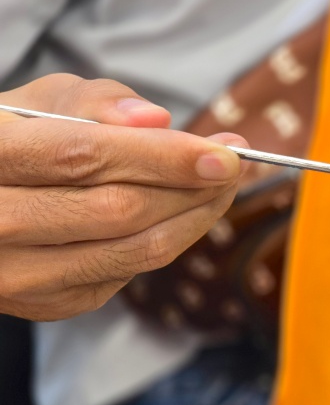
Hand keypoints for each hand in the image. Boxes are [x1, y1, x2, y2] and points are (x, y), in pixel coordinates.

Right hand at [0, 73, 247, 320]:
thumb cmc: (14, 141)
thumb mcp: (39, 103)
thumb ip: (93, 101)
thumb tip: (155, 120)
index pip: (84, 158)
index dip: (164, 157)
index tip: (224, 154)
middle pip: (118, 210)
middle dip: (190, 188)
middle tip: (233, 166)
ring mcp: (18, 274)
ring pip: (135, 250)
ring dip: (193, 218)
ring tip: (220, 188)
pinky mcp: (48, 303)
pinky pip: (129, 272)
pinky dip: (164, 240)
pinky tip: (177, 215)